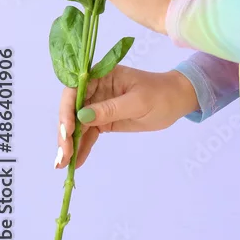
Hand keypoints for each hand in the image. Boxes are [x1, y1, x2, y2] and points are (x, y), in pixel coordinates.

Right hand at [55, 65, 199, 169]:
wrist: (176, 101)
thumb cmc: (161, 94)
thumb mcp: (137, 102)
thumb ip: (110, 109)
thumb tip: (81, 116)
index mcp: (103, 74)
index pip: (75, 89)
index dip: (67, 110)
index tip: (67, 131)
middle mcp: (96, 88)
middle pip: (72, 109)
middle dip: (65, 133)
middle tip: (63, 156)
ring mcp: (99, 105)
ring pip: (78, 125)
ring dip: (70, 144)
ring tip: (63, 165)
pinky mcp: (104, 120)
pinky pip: (88, 134)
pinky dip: (81, 147)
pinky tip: (76, 162)